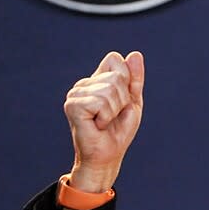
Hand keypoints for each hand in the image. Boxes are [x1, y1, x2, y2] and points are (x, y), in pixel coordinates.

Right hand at [64, 51, 144, 191]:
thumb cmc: (118, 130)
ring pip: (110, 89)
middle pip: (116, 75)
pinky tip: (98, 125)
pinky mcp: (72, 106)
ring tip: (105, 121)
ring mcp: (75, 94)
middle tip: (114, 115)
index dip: (126, 80)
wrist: (108, 155)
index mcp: (96, 80)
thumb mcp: (132, 101)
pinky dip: (106, 116)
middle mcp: (83, 84)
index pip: (115, 59)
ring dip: (115, 109)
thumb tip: (135, 54)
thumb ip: (134, 79)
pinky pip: (100, 102)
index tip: (122, 100)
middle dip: (123, 99)